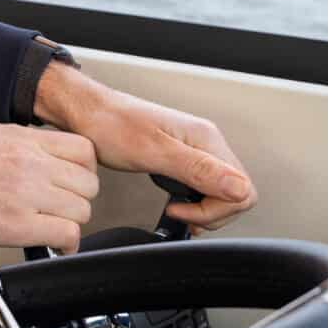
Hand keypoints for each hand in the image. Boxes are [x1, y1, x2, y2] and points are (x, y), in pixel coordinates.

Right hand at [0, 123, 99, 252]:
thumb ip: (17, 143)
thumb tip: (31, 152)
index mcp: (23, 139)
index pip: (84, 151)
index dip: (83, 171)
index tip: (73, 182)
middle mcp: (31, 163)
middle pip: (88, 184)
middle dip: (78, 199)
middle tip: (62, 209)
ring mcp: (26, 193)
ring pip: (82, 211)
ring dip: (71, 223)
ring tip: (54, 228)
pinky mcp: (16, 225)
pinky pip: (66, 235)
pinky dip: (65, 244)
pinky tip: (53, 245)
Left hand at [34, 64, 256, 229]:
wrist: (85, 113)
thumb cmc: (109, 125)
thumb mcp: (153, 152)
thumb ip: (198, 170)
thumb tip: (239, 188)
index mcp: (206, 139)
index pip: (243, 189)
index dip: (216, 210)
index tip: (182, 212)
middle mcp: (206, 142)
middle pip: (237, 193)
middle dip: (212, 213)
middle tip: (179, 215)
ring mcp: (195, 150)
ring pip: (222, 192)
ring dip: (203, 209)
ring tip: (177, 211)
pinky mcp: (182, 158)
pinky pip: (204, 186)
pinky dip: (193, 201)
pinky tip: (174, 203)